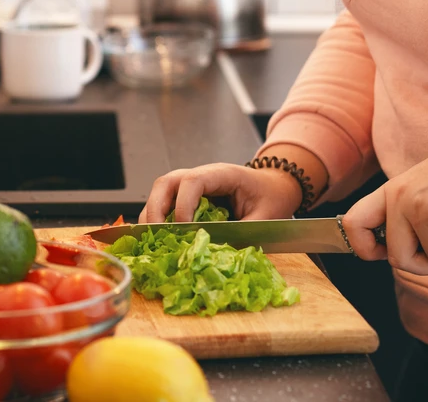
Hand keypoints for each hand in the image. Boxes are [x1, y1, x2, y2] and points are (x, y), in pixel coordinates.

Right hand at [140, 145, 328, 222]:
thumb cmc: (272, 197)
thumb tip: (218, 254)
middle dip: (155, 208)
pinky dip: (158, 220)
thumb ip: (243, 233)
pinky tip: (158, 239)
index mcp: (222, 174)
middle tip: (154, 234)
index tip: (184, 229)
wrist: (276, 187)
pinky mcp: (188, 197)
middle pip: (166, 183)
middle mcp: (202, 176)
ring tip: (151, 240)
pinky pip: (165, 204)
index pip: (192, 182)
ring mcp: (192, 185)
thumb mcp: (265, 216)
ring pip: (160, 193)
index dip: (183, 205)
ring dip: (152, 215)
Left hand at [341, 130, 427, 274]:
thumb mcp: (424, 189)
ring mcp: (423, 207)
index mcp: (391, 191)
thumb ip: (407, 216)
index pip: (353, 224)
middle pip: (398, 259)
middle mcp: (401, 198)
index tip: (384, 254)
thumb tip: (396, 257)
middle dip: (427, 267)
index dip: (364, 247)